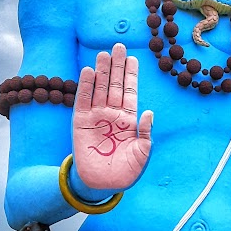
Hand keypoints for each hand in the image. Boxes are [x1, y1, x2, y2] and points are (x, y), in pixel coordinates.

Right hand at [71, 43, 153, 192]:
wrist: (103, 184)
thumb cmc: (126, 171)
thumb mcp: (142, 154)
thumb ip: (146, 134)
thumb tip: (148, 112)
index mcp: (129, 120)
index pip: (130, 92)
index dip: (131, 75)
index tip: (133, 58)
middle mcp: (113, 114)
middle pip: (115, 85)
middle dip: (117, 66)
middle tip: (118, 46)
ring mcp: (97, 117)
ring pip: (100, 89)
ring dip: (102, 71)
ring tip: (103, 53)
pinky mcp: (81, 122)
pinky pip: (83, 101)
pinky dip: (85, 86)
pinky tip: (88, 71)